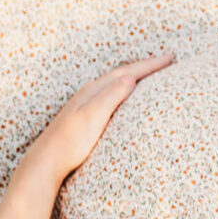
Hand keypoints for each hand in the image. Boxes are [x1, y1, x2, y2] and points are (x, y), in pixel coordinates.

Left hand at [29, 52, 172, 179]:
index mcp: (94, 91)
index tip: (170, 58)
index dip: (150, 65)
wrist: (47, 160)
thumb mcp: (93, 116)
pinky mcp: (83, 117)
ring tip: (149, 75)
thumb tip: (130, 78)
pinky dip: (123, 90)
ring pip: (115, 83)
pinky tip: (123, 98)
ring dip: (133, 77)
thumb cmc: (71, 142)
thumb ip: (111, 96)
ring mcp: (85, 104)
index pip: (127, 72)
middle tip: (165, 61)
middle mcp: (89, 93)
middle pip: (121, 74)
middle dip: (144, 67)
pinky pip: (109, 95)